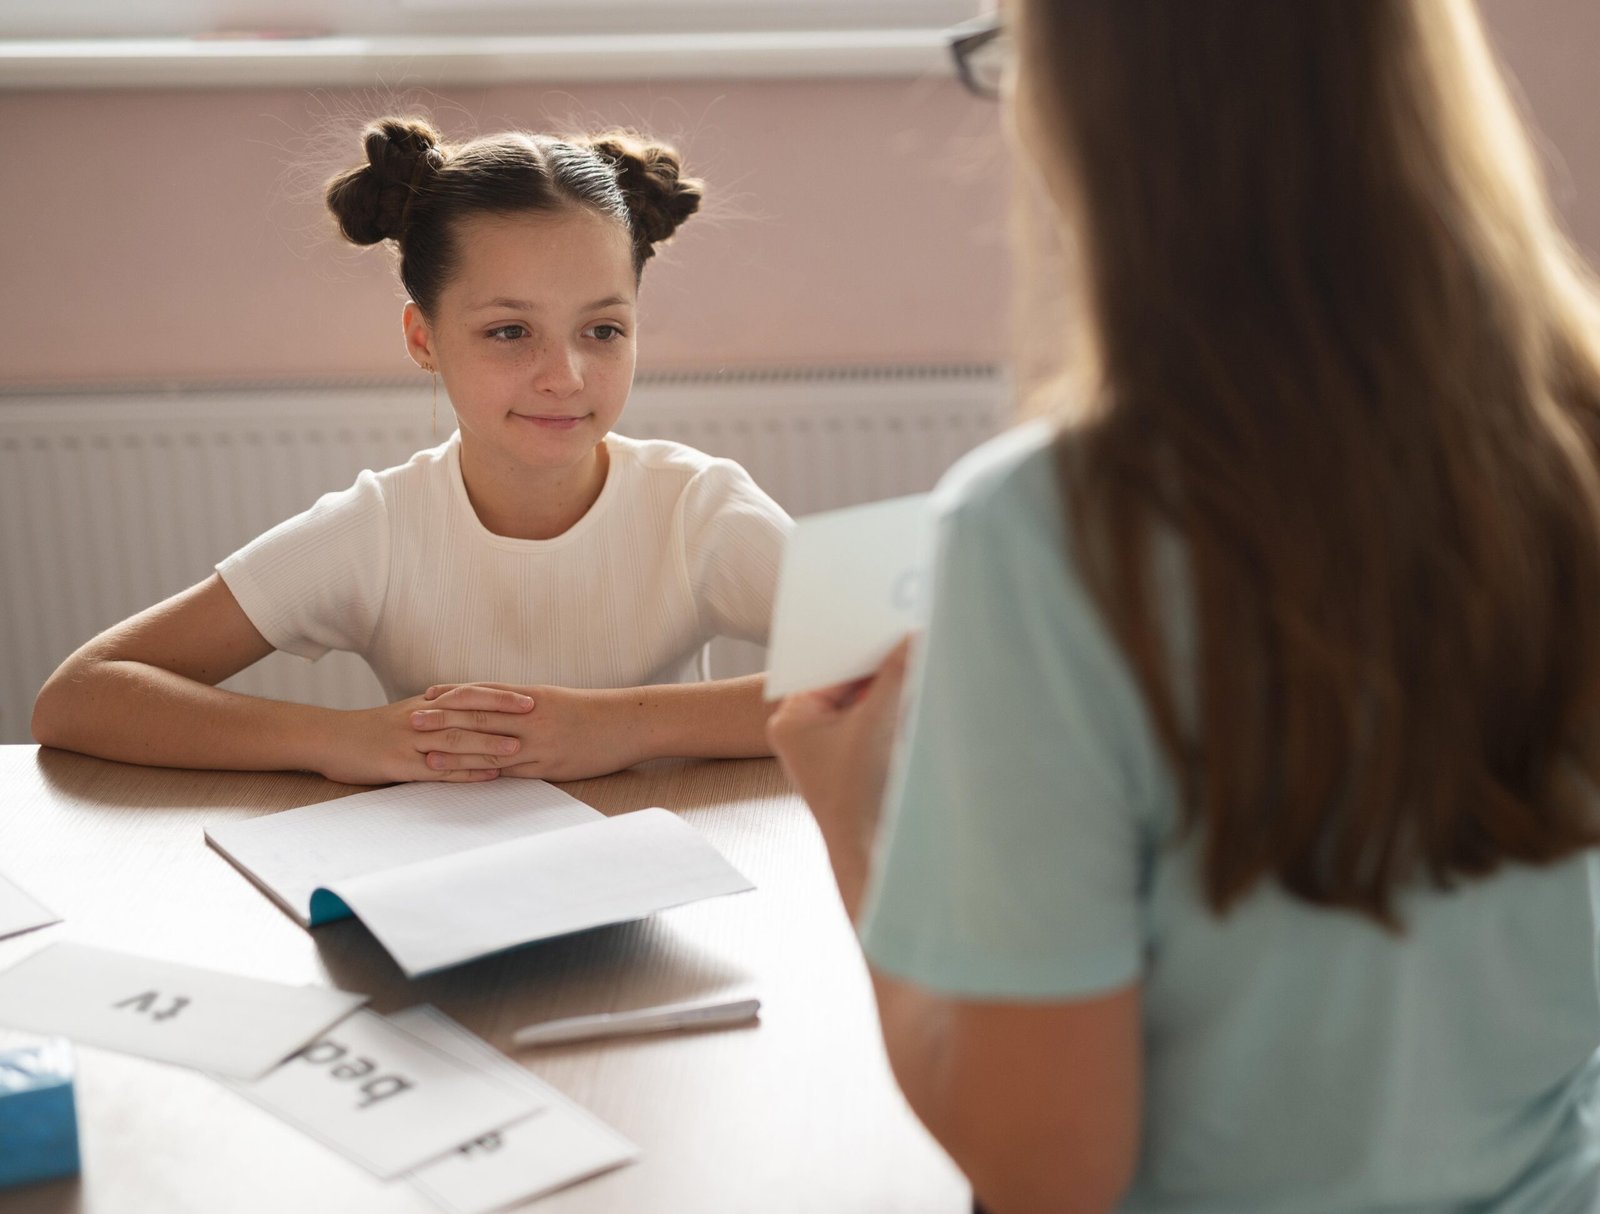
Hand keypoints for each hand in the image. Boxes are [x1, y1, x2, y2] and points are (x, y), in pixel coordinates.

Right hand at [318, 687, 533, 785]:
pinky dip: (465, 772)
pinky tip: (487, 776)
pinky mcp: (400, 765)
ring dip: (488, 744)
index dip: (500, 696)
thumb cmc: (373, 729)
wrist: (331, 738)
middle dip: (503, 714)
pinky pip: (438, 770)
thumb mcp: (408, 713)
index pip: (470, 695)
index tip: (530, 697)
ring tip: (517, 747)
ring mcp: (411, 742)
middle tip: (535, 714)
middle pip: (467, 714)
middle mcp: (422, 718)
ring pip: (456, 741)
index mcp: (426, 704)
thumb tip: (473, 711)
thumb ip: (439, 712)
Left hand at [413, 682, 646, 780]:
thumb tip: (506, 709)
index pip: (484, 693)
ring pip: (489, 746)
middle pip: (478, 717)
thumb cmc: (597, 712)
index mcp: (532, 697)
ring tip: (425, 753)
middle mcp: (530, 717)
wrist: (630, 723)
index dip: (454, 695)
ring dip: (455, 750)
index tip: (427, 695)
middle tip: (410, 719)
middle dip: (442, 719)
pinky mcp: (549, 765)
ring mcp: (538, 742)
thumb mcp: (560, 701)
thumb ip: (530, 705)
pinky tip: (466, 778)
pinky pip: (511, 771)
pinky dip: (484, 773)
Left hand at [766, 639, 912, 916]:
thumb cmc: (861, 796)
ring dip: (892, 681)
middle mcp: (807, 728)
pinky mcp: (859, 757)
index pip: (827, 660)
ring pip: (866, 695)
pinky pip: (878, 716)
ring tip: (919, 654)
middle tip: (910, 630)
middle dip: (880, 659)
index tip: (888, 616)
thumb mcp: (878, 722)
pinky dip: (897, 704)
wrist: (874, 857)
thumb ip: (897, 672)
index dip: (859, 639)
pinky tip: (920, 689)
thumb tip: (915, 635)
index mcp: (792, 717)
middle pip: (848, 676)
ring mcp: (833, 743)